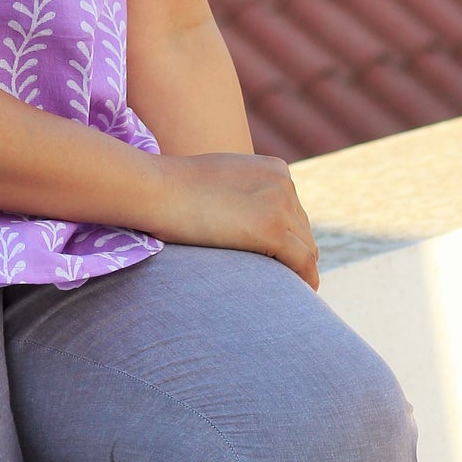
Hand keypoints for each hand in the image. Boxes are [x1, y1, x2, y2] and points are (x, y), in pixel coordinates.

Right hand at [153, 153, 318, 288]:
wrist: (156, 189)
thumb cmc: (173, 189)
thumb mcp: (219, 180)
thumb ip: (241, 195)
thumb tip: (245, 221)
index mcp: (274, 169)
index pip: (293, 210)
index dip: (290, 237)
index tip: (283, 261)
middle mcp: (283, 183)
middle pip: (303, 229)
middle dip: (295, 255)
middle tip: (288, 282)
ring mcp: (280, 205)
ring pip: (306, 247)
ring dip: (299, 269)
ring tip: (291, 291)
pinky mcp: (271, 230)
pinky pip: (303, 261)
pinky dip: (306, 278)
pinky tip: (300, 293)